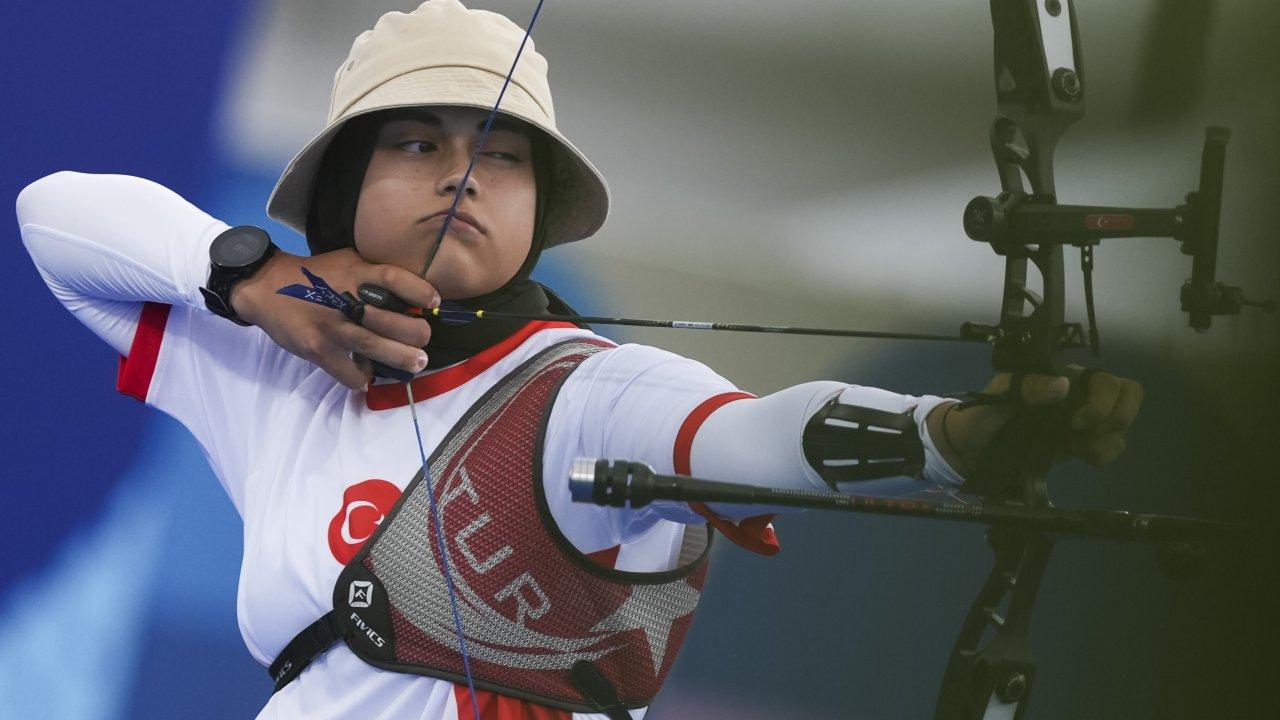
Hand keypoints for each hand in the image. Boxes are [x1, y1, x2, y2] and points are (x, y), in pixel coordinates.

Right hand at [231, 248, 439, 389]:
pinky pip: (348, 372)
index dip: (418, 290)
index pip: (393, 278)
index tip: (434, 301)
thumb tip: (412, 298)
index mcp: (354, 273)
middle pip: (389, 320)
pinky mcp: (317, 349)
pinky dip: (361, 378)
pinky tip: (367, 376)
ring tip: (417, 362)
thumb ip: (374, 275)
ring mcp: (330, 327)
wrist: (266, 287)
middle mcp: (344, 299)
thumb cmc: (316, 276)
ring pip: (374, 347)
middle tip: (424, 338)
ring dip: (401, 358)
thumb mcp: (347, 261)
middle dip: (415, 334)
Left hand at [927, 369, 1143, 476]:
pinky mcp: (1080, 444)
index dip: (1103, 400)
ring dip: (1106, 440)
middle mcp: (1080, 396)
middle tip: (1083, 432)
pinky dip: (1101, 454)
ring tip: (1076, 446)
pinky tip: (1077, 454)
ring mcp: (1083, 421)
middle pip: (1128, 396)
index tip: (1075, 420)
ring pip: (1121, 426)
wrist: (971, 448)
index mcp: (1064, 377)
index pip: (1108, 379)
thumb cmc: (983, 414)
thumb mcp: (998, 395)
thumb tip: (1062, 384)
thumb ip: (1027, 387)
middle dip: (1116, 417)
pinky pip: (1111, 446)